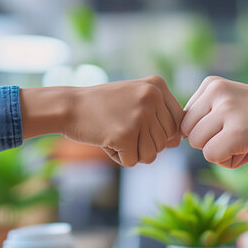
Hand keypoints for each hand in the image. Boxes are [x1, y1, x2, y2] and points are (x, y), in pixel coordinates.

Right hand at [21, 76, 183, 166]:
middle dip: (145, 144)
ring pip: (152, 154)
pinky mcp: (125, 135)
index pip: (178, 122)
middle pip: (165, 141)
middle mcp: (152, 97)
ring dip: (134, 153)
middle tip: (122, 131)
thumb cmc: (103, 106)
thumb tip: (178, 143)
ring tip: (115, 136)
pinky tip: (106, 142)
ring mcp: (140, 116)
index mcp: (157, 86)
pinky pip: (133, 161)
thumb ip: (159, 118)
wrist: (69, 106)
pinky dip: (119, 158)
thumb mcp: (135, 101)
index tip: (141, 128)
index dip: (162, 133)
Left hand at [181, 76, 247, 167]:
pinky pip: (212, 156)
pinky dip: (228, 161)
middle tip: (235, 138)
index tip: (228, 127)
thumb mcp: (229, 100)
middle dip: (209, 142)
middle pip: (188, 132)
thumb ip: (204, 113)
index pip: (185, 118)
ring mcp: (226, 111)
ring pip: (198, 145)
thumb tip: (176, 136)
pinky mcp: (236, 132)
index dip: (204, 131)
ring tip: (242, 143)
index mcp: (210, 83)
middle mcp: (215, 92)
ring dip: (219, 152)